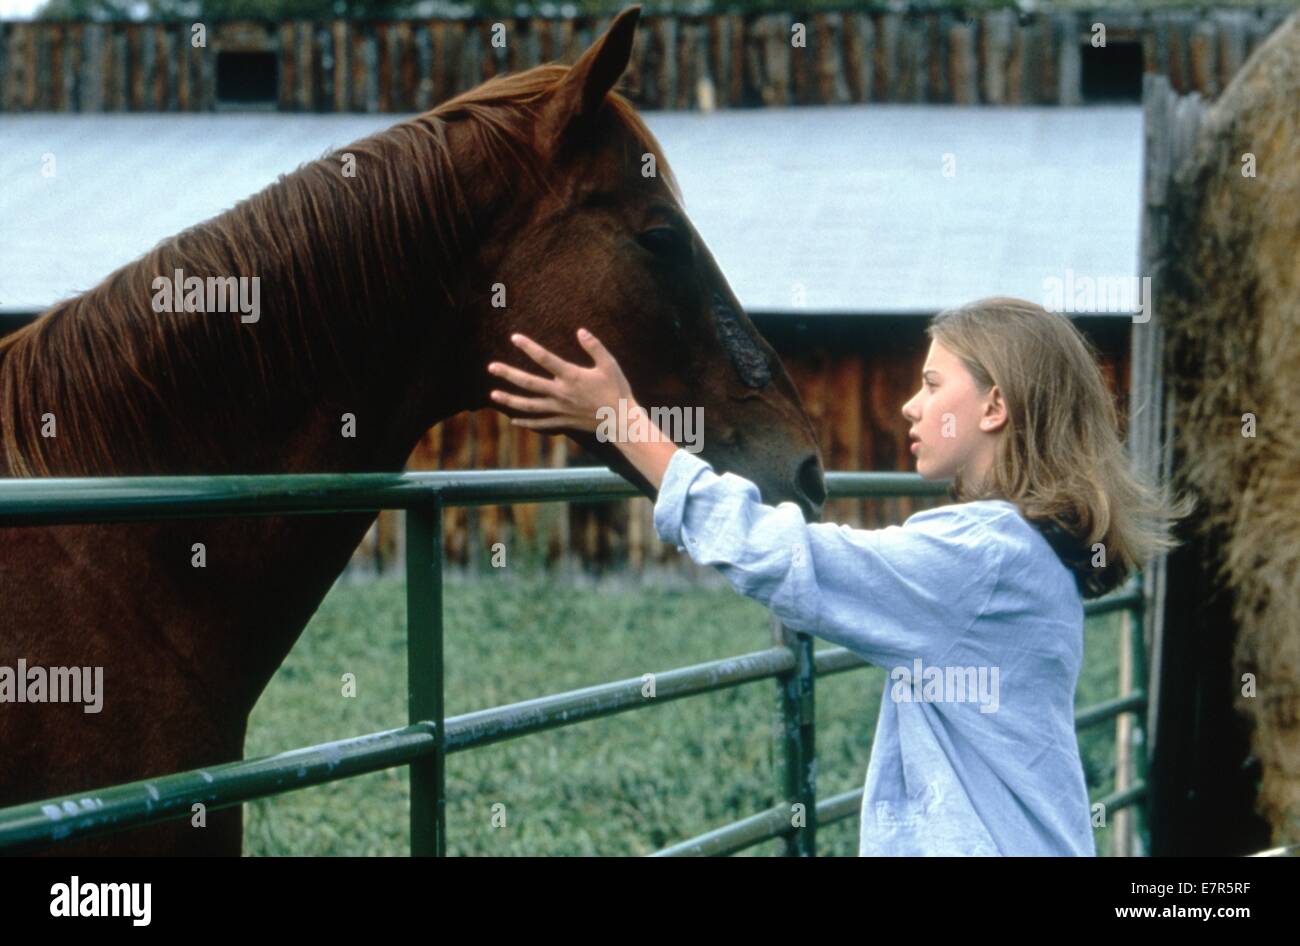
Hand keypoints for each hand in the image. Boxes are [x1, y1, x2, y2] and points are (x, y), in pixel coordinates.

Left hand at [486, 329, 635, 434]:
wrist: (621, 420)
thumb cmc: (617, 390)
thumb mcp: (609, 364)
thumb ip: (594, 347)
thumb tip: (580, 330)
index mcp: (571, 376)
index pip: (545, 359)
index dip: (529, 347)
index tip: (514, 338)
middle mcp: (561, 393)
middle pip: (529, 383)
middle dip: (509, 374)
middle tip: (491, 367)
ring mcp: (560, 409)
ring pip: (529, 405)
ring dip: (510, 400)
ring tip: (493, 395)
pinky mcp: (563, 422)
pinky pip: (540, 423)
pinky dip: (526, 422)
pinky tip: (513, 420)